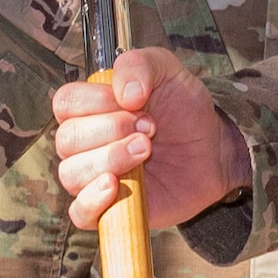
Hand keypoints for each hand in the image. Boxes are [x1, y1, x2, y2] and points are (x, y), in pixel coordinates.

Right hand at [53, 48, 249, 231]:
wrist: (212, 150)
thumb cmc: (183, 111)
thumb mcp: (168, 71)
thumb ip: (140, 64)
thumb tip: (123, 93)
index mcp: (90, 107)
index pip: (65, 103)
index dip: (97, 102)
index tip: (136, 103)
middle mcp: (84, 142)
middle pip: (67, 139)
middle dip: (112, 131)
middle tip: (149, 129)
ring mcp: (92, 176)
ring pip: (71, 174)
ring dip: (111, 160)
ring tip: (145, 151)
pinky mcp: (107, 208)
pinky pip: (79, 213)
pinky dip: (91, 201)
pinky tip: (116, 187)